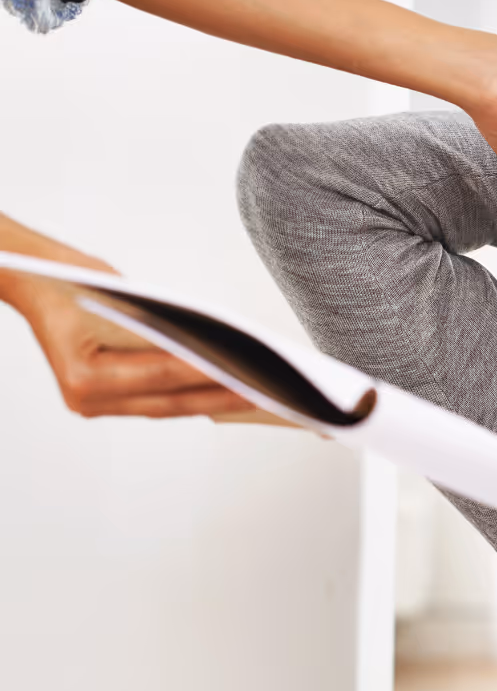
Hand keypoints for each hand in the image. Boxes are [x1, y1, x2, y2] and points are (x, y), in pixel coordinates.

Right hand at [8, 273, 257, 420]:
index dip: (207, 374)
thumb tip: (216, 343)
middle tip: (264, 390)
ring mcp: (92, 405)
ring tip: (254, 394)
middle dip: (219, 396)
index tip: (247, 371)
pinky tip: (224, 391)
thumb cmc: (75, 283)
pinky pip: (156, 403)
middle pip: (168, 402)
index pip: (161, 375)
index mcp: (83, 374)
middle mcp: (85, 398)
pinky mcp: (104, 401)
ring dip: (211, 403)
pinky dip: (190, 397)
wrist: (38, 283)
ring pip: (165, 408)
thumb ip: (163, 325)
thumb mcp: (123, 296)